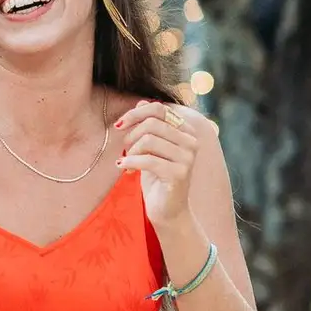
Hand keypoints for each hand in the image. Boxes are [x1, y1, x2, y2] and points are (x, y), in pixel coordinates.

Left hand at [115, 99, 209, 227]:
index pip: (158, 108)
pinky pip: (147, 160)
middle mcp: (191, 141)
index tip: (118, 125)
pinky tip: (124, 167)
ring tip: (127, 161)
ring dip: (130, 151)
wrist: (167, 209)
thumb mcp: (150, 148)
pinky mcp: (179, 174)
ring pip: (148, 140)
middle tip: (125, 149)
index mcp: (186, 131)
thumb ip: (149, 126)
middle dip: (131, 135)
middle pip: (151, 123)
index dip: (134, 113)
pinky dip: (130, 162)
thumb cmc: (156, 176)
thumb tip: (141, 101)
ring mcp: (188, 158)